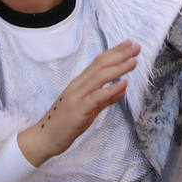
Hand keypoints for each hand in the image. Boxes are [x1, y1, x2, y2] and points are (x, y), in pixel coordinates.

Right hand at [17, 41, 139, 166]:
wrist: (45, 137)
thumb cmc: (66, 123)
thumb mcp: (89, 108)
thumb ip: (105, 99)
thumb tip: (122, 89)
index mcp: (80, 83)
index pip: (99, 62)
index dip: (114, 52)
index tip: (129, 44)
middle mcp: (78, 85)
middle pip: (100, 65)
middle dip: (119, 55)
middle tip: (136, 46)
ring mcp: (77, 96)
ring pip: (99, 77)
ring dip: (118, 68)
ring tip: (133, 61)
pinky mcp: (78, 109)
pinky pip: (96, 97)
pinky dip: (110, 89)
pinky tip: (123, 84)